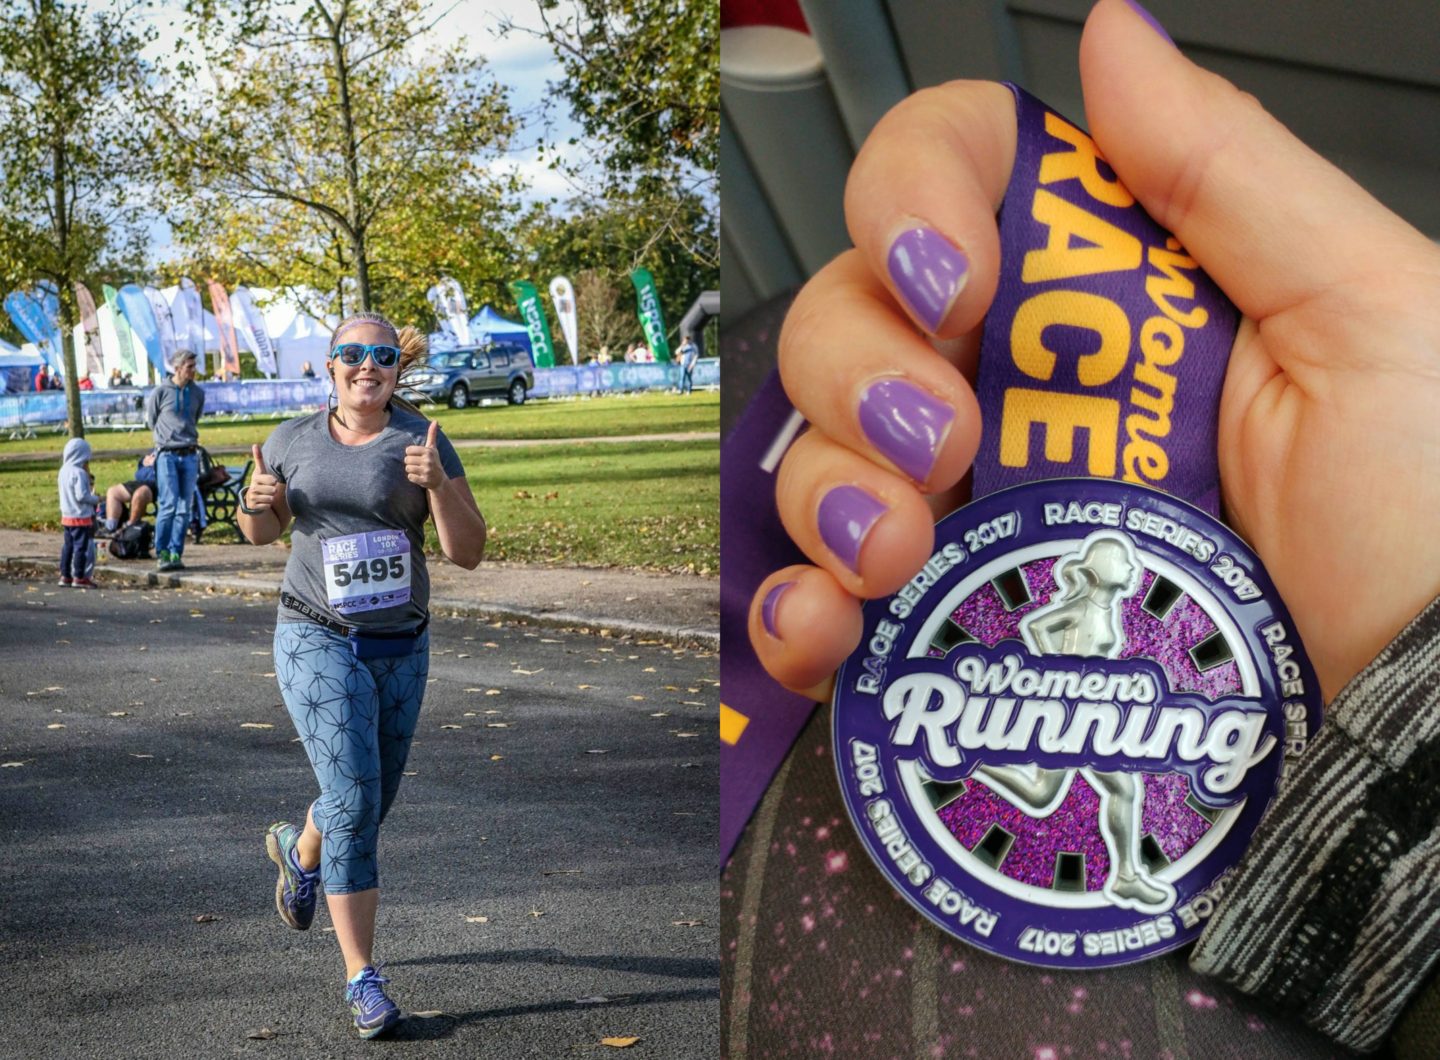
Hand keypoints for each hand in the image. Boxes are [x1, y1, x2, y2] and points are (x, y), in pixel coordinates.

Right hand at [246, 444, 278, 512]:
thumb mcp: (260, 471)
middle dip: (274, 490)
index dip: (273, 481)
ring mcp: (252, 498)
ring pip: (270, 498)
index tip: (274, 481)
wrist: (252, 499)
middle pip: (272, 490)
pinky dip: (268, 505)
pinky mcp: (253, 507)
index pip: (271, 479)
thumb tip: (255, 444)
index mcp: (256, 478)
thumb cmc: (261, 482)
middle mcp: (252, 487)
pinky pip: (267, 506)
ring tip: (267, 495)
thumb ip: (259, 459)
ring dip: (271, 498)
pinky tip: (264, 502)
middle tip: (270, 490)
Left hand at [404, 420, 444, 490]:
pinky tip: (420, 477)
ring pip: (407, 468)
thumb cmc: (434, 461)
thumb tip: (435, 421)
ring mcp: (426, 471)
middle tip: (419, 464)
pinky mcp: (424, 480)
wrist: (440, 480)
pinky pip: (410, 477)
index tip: (418, 456)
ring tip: (419, 470)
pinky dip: (413, 478)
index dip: (411, 454)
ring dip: (411, 470)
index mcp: (429, 451)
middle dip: (410, 462)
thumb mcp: (433, 448)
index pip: (408, 450)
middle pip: (406, 459)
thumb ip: (432, 434)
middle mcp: (428, 461)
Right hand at [750, 0, 1439, 703]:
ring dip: (827, 489)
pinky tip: (828, 627)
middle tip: (940, 442)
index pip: (956, 186)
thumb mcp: (1364, 318)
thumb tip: (1112, 37)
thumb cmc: (1434, 526)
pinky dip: (795, 608)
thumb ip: (1226, 174)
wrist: (1426, 735)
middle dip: (861, 368)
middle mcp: (1027, 391)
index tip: (950, 282)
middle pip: (857, 315)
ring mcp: (983, 510)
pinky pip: (825, 598)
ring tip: (894, 553)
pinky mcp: (956, 624)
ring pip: (823, 450)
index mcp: (1109, 298)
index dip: (912, 200)